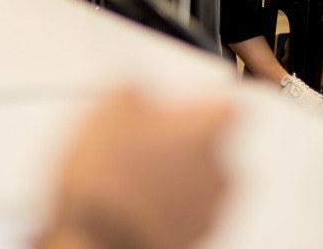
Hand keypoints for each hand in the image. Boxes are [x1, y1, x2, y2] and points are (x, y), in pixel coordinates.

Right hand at [39, 89, 232, 248]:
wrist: (98, 241)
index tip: (180, 104)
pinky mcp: (191, 238)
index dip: (199, 102)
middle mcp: (216, 173)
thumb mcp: (107, 112)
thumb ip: (133, 90)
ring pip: (196, 183)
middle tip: (143, 142)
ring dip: (171, 177)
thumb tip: (136, 88)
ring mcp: (206, 211)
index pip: (224, 106)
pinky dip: (164, 206)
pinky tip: (133, 202)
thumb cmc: (107, 182)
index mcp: (204, 134)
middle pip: (208, 148)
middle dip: (179, 144)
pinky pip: (182, 212)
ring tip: (131, 176)